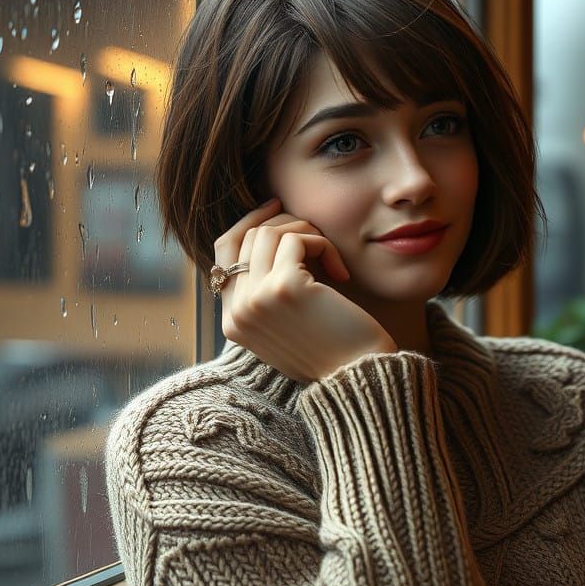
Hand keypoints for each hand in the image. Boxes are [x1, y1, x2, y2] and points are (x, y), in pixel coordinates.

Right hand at [214, 198, 396, 381]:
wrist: (360, 377)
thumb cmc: (335, 349)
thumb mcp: (288, 324)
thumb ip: (267, 294)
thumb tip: (267, 236)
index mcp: (233, 323)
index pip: (224, 254)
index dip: (249, 222)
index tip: (277, 208)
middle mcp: (237, 312)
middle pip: (247, 237)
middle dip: (284, 224)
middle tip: (315, 232)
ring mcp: (256, 300)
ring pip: (268, 233)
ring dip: (305, 232)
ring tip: (330, 255)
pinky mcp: (284, 288)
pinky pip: (297, 239)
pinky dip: (323, 244)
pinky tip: (342, 271)